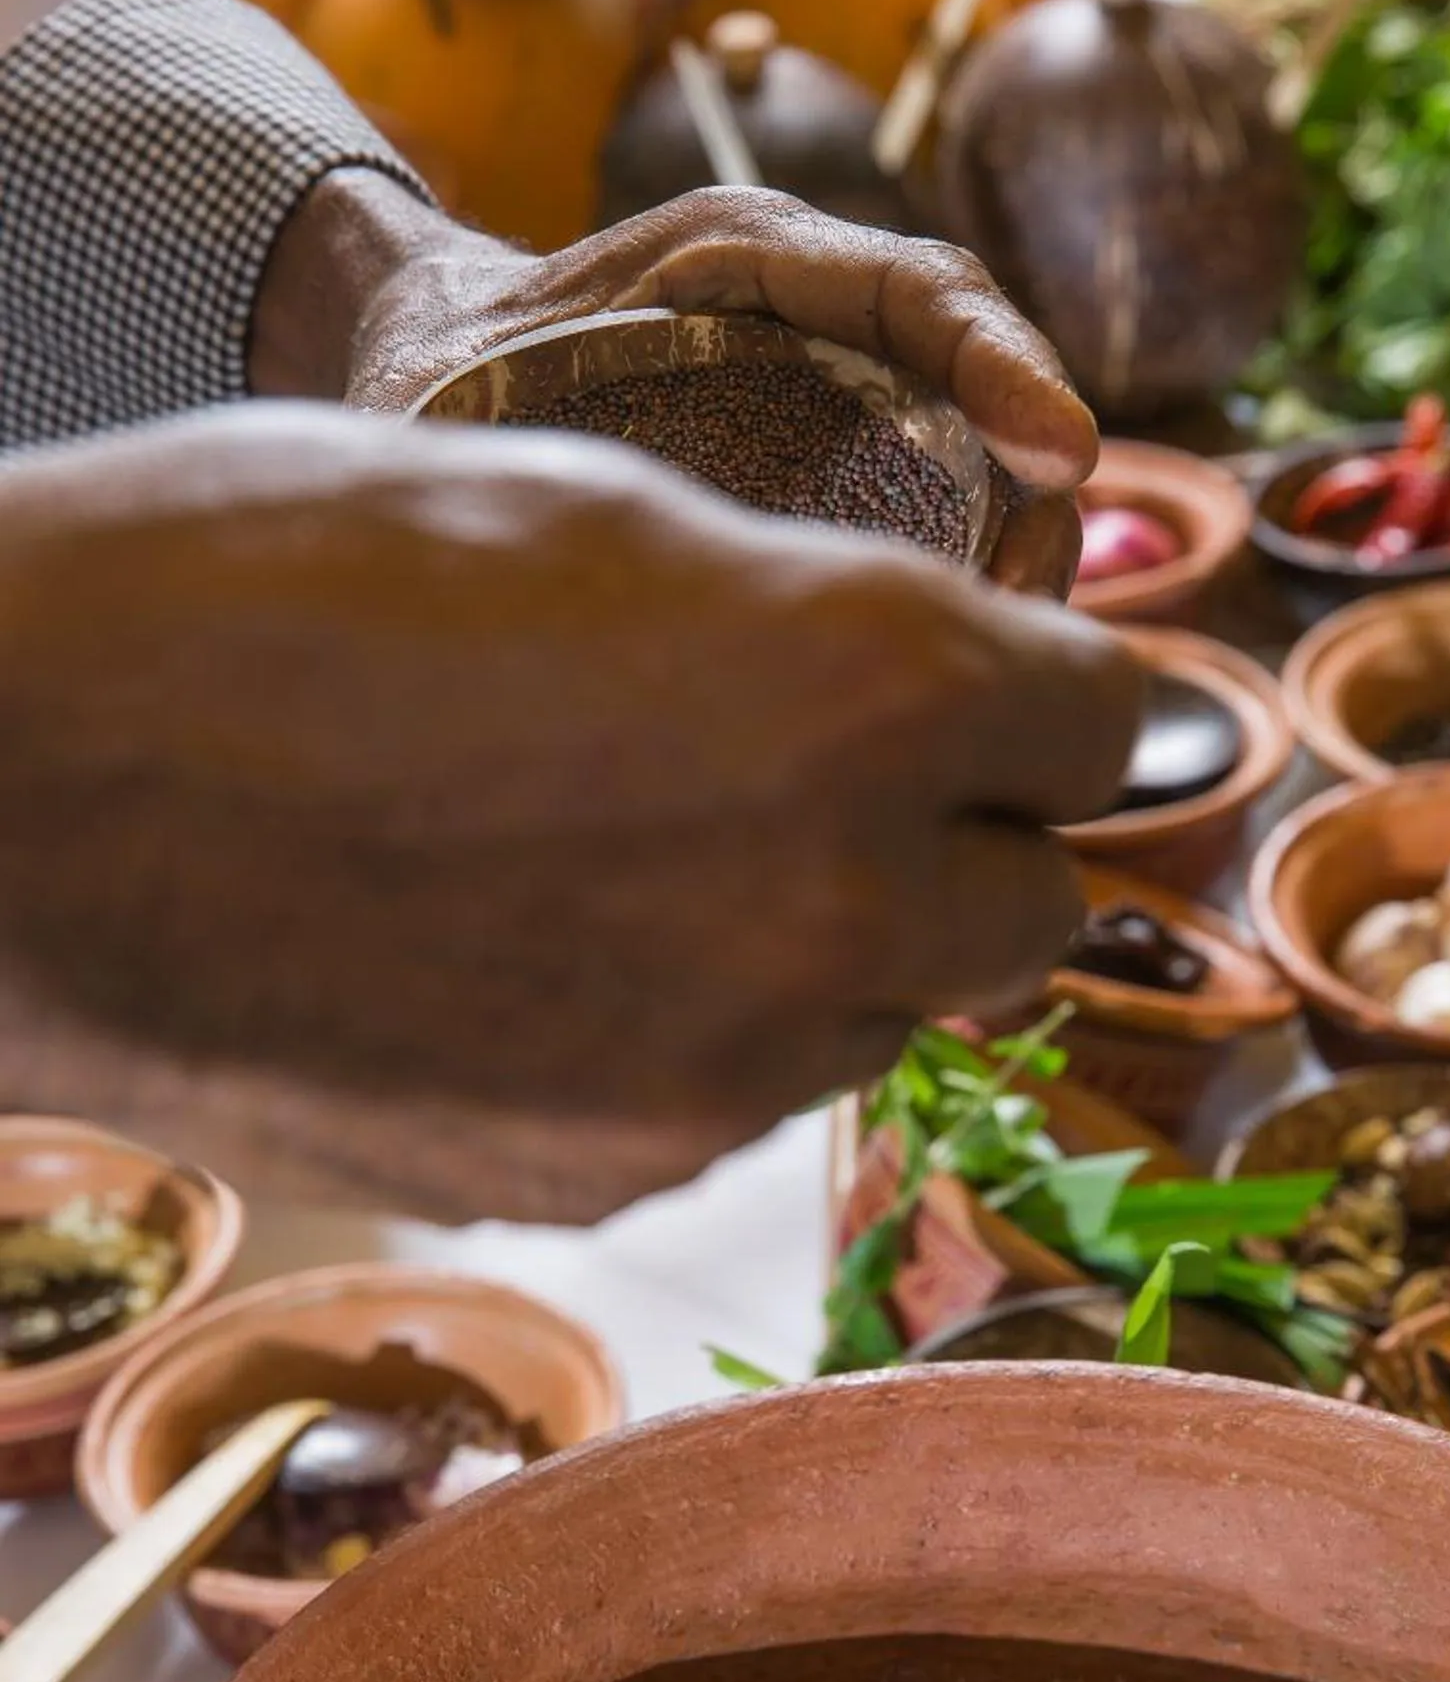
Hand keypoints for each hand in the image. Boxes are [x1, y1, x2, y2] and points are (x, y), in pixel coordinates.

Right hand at [0, 408, 1137, 1218]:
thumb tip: (961, 700)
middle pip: (1034, 910)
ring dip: (832, 938)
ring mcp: (728, 1067)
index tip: (1025, 698)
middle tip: (839, 770)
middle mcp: (841, 900)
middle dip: (973, 839)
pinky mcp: (615, 1169)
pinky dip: (699, 1026)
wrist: (26, 786)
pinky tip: (545, 938)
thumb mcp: (604, 512)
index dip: (1067, 704)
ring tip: (638, 840)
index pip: (1110, 729)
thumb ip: (833, 621)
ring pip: (887, 1014)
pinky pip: (738, 1095)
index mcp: (872, 684)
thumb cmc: (286, 575)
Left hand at [253, 174, 1094, 595]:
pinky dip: (969, 607)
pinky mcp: (850, 482)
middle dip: (1035, 499)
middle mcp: (819, 318)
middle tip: (1033, 621)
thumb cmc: (441, 368)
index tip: (1062, 454)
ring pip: (980, 472)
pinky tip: (959, 698)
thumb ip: (488, 424)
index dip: (1003, 365)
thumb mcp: (450, 382)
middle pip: (980, 389)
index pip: (911, 289)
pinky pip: (942, 534)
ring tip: (1008, 675)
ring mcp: (846, 401)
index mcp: (738, 258)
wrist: (430, 365)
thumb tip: (527, 524)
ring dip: (1015, 570)